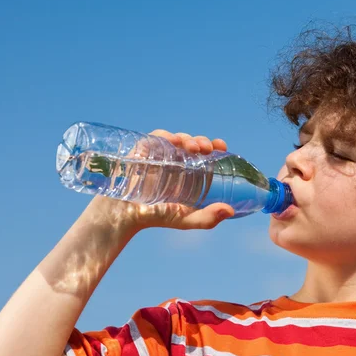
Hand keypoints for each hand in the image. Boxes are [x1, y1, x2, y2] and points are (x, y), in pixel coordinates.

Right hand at [85, 130, 234, 232]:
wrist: (125, 217)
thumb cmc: (156, 217)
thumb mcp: (186, 219)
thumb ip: (208, 218)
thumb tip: (230, 211)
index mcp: (189, 172)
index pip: (205, 153)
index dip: (214, 146)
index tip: (222, 146)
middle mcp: (175, 160)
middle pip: (192, 143)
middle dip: (202, 141)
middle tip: (208, 148)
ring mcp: (159, 155)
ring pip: (176, 138)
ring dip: (187, 138)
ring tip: (194, 147)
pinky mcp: (142, 152)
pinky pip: (154, 138)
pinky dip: (165, 136)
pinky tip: (173, 141)